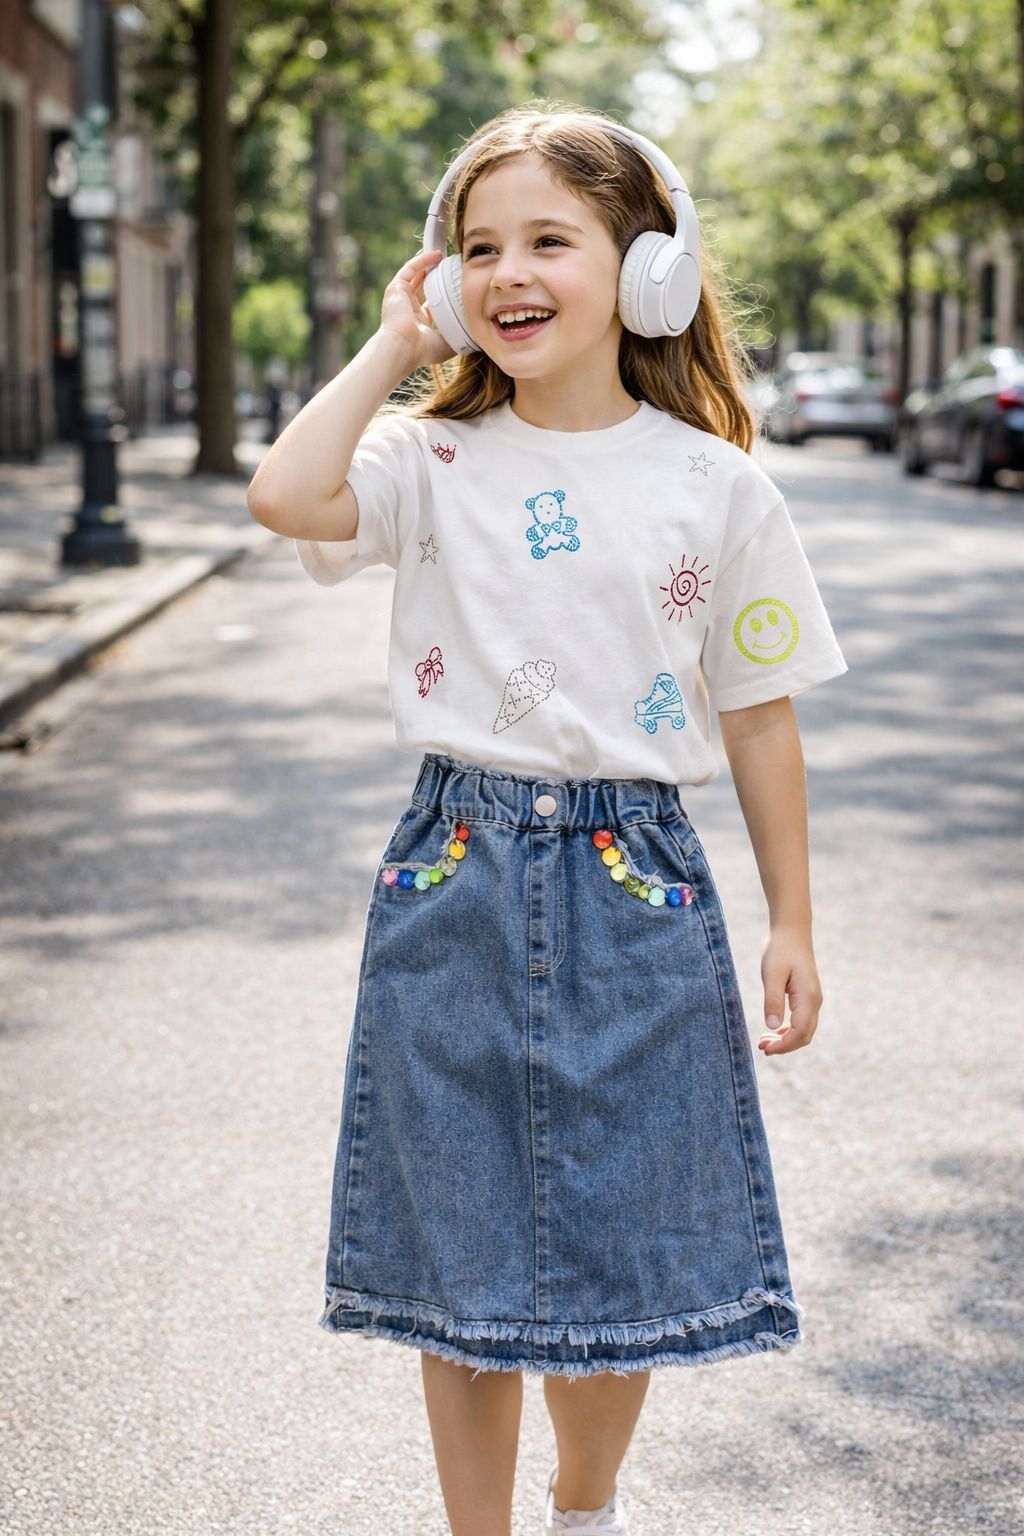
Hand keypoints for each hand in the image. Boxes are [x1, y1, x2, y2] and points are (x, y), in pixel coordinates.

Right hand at [379, 250, 457, 370]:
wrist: (402, 347)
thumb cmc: (422, 351)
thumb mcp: (446, 345)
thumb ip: (458, 337)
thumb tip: (475, 335)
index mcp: (418, 322)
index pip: (431, 303)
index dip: (443, 293)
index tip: (456, 285)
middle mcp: (408, 309)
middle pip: (423, 286)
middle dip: (436, 275)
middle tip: (450, 267)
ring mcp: (401, 298)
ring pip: (416, 274)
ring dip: (429, 264)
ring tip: (444, 256)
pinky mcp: (396, 289)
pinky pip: (410, 269)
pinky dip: (422, 260)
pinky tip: (436, 255)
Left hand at [757, 925, 821, 1054]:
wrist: (792, 932)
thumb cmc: (780, 950)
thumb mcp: (772, 975)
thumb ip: (773, 1000)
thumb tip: (772, 1027)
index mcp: (808, 998)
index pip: (799, 1032)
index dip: (784, 1046)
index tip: (765, 1049)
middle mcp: (814, 1001)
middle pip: (804, 1036)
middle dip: (784, 1046)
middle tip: (761, 1048)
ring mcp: (812, 999)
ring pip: (804, 1030)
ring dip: (786, 1039)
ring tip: (764, 1042)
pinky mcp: (807, 996)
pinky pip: (802, 1021)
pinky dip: (789, 1030)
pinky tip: (774, 1031)